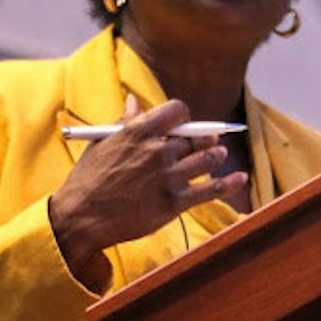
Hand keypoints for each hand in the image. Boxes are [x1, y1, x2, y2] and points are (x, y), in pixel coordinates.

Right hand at [48, 95, 247, 289]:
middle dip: (203, 137)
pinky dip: (229, 183)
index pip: (177, 111)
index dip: (184, 116)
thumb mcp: (102, 143)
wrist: (80, 218)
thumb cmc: (88, 180)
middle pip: (195, 136)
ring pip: (207, 159)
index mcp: (138, 132)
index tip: (183, 123)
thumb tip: (135, 101)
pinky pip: (210, 190)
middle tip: (207, 140)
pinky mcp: (174, 202)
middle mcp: (157, 151)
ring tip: (217, 155)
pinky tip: (241, 179)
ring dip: (215, 155)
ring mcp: (168, 177)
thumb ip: (125, 122)